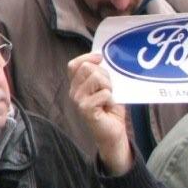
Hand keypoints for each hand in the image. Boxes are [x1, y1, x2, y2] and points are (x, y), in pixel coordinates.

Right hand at [68, 53, 132, 174]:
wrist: (114, 131)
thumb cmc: (111, 108)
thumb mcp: (106, 86)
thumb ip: (101, 73)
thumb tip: (101, 57)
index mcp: (77, 84)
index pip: (74, 64)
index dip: (87, 58)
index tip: (100, 58)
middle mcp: (74, 91)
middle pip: (87, 68)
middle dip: (104, 75)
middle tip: (109, 89)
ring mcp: (77, 100)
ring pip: (96, 78)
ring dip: (109, 87)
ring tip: (109, 99)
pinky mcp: (85, 109)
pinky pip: (104, 93)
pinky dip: (111, 99)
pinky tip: (108, 107)